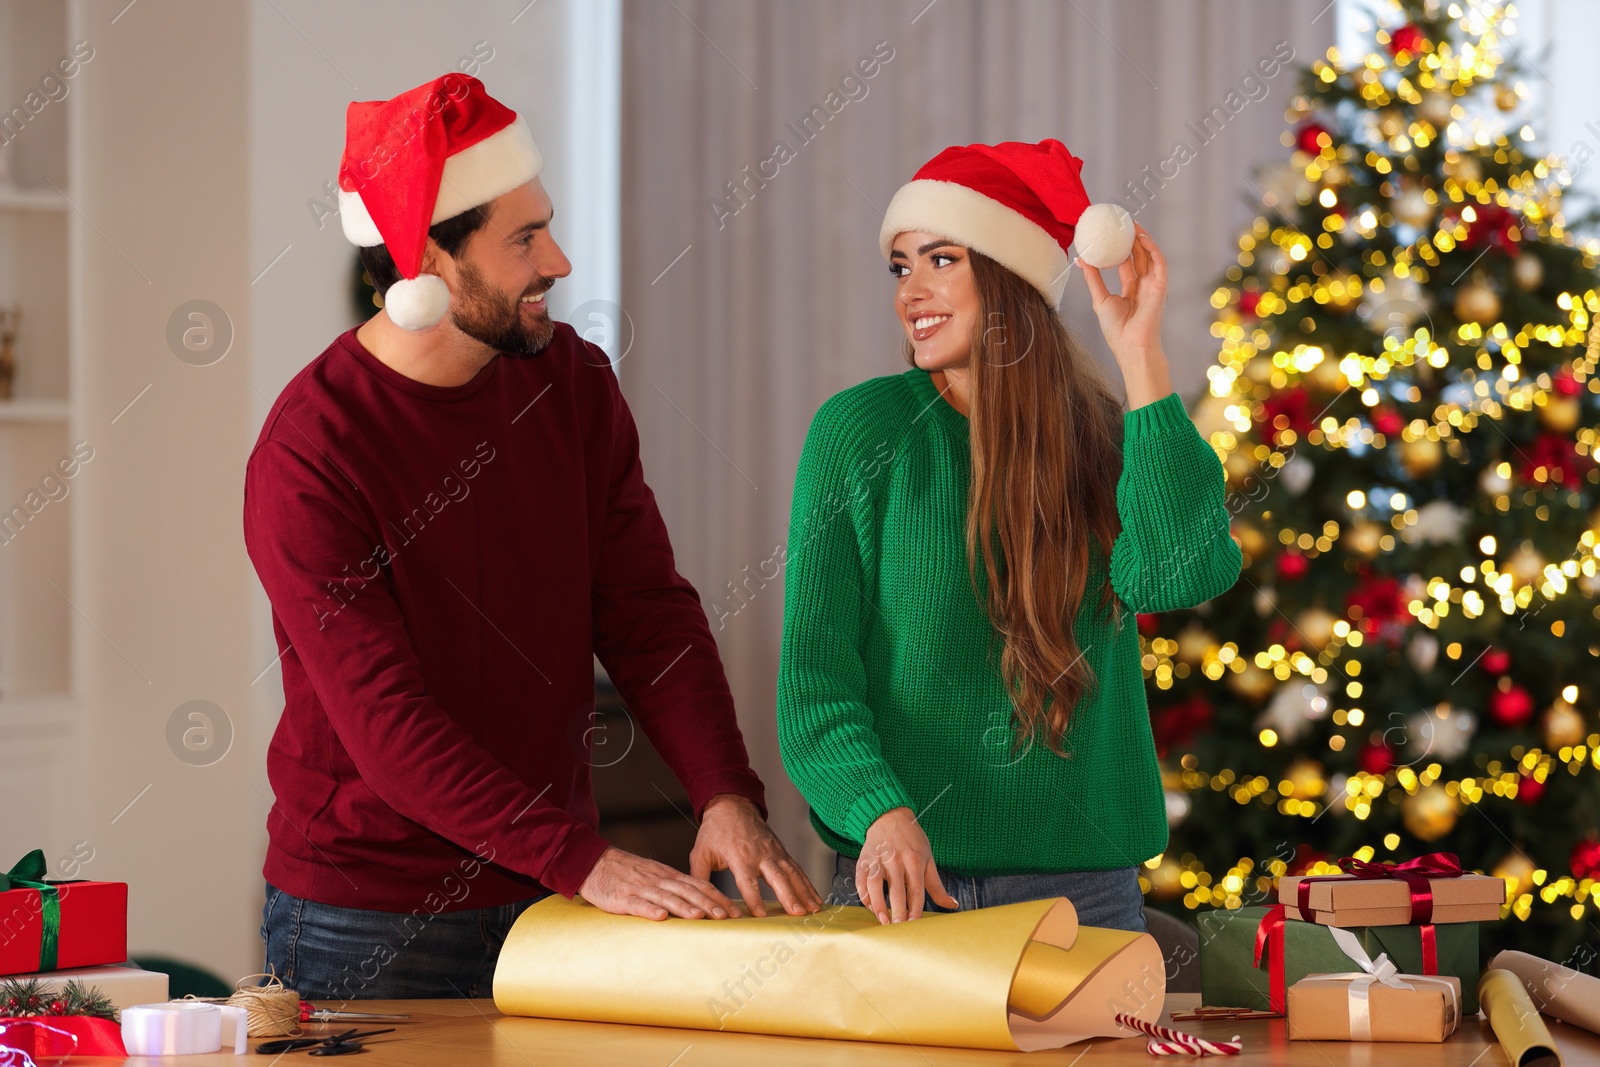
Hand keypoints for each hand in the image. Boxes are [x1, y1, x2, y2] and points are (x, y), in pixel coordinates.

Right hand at [578, 845, 740, 920]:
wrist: (595, 863)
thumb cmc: (627, 873)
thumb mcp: (654, 875)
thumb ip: (674, 887)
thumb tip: (699, 901)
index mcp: (667, 876)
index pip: (698, 885)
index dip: (717, 897)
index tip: (733, 911)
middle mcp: (658, 880)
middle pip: (687, 891)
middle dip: (708, 904)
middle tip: (726, 917)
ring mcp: (640, 888)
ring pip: (666, 897)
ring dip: (684, 907)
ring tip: (700, 917)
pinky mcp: (622, 897)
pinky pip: (637, 903)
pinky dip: (649, 909)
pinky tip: (660, 917)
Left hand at [690, 793, 823, 917]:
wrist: (732, 806)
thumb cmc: (715, 831)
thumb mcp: (701, 853)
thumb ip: (699, 877)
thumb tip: (697, 901)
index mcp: (739, 856)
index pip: (747, 881)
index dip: (754, 898)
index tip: (761, 915)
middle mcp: (760, 854)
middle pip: (777, 877)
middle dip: (788, 896)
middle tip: (797, 913)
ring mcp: (773, 852)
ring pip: (792, 873)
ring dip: (804, 891)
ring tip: (814, 910)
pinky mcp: (781, 851)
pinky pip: (796, 869)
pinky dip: (807, 883)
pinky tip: (815, 898)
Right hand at [857, 807, 958, 923]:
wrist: (889, 816)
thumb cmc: (911, 839)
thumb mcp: (928, 858)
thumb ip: (936, 885)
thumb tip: (952, 905)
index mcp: (914, 860)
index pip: (916, 890)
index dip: (915, 909)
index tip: (915, 926)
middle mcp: (896, 860)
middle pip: (897, 889)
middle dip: (898, 911)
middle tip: (898, 929)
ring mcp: (878, 859)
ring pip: (875, 884)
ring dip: (878, 904)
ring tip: (883, 921)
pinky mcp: (864, 859)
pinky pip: (861, 879)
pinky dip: (864, 894)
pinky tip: (869, 906)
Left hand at [1079, 223, 1167, 364]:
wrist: (1130, 346)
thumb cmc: (1116, 329)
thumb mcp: (1099, 299)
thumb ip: (1093, 278)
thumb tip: (1081, 259)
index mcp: (1131, 289)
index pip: (1127, 263)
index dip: (1121, 247)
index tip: (1111, 233)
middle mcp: (1143, 285)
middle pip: (1139, 256)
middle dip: (1133, 238)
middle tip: (1122, 222)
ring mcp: (1153, 285)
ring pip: (1150, 256)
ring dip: (1143, 239)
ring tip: (1132, 224)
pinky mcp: (1160, 286)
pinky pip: (1159, 263)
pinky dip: (1152, 249)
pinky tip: (1142, 238)